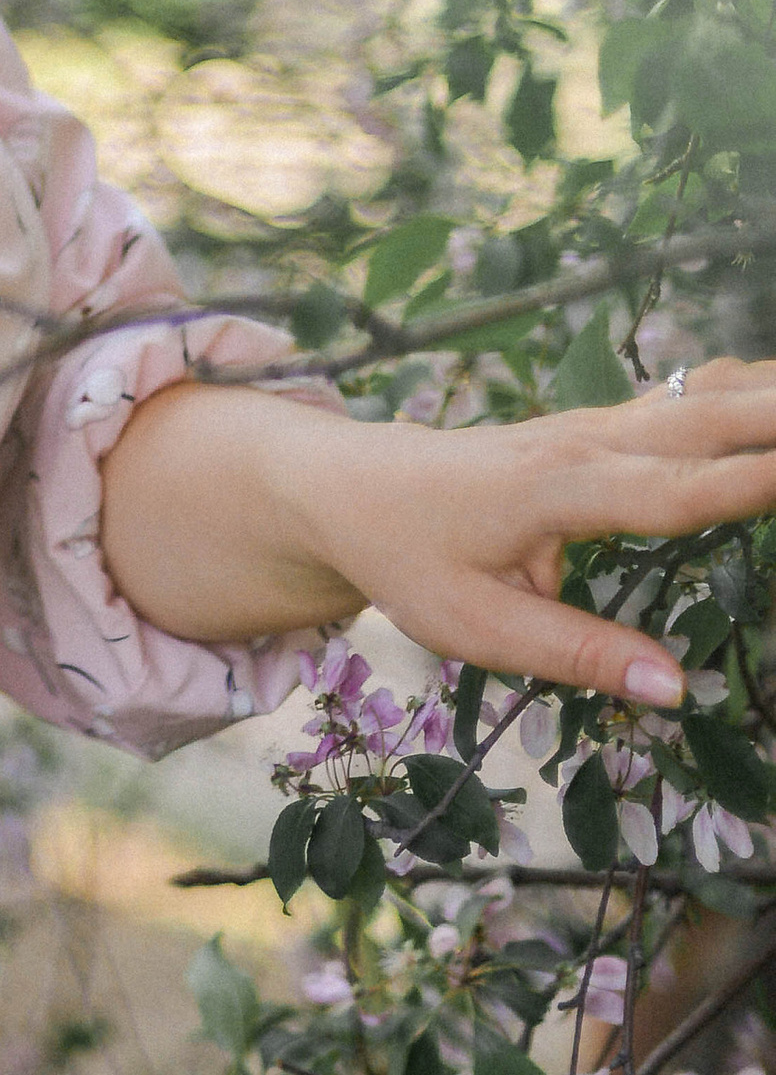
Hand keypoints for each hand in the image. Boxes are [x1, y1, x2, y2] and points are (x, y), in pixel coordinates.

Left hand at [98, 365, 775, 706]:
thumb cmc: (403, 556)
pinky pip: (677, 399)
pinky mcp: (592, 428)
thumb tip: (678, 688)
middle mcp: (582, 444)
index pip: (673, 489)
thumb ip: (579, 655)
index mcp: (555, 490)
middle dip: (774, 422)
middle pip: (702, 422)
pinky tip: (768, 386)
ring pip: (696, 398)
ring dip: (764, 396)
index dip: (747, 485)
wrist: (343, 485)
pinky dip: (735, 392)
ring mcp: (589, 427)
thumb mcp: (474, 626)